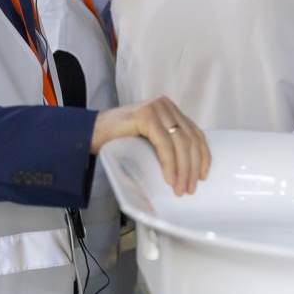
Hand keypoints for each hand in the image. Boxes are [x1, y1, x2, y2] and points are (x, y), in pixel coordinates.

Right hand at [91, 97, 209, 195]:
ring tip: (180, 188)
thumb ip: (167, 143)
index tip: (202, 175)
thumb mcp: (149, 140)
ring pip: (180, 142)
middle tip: (190, 188)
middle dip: (192, 167)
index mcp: (169, 109)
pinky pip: (164, 143)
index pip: (195, 133)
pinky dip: (169, 163)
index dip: (202, 156)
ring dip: (182, 169)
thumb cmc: (118, 139)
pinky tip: (169, 178)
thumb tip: (188, 169)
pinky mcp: (146, 115)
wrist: (90, 133)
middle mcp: (165, 105)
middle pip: (189, 139)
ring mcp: (156, 108)